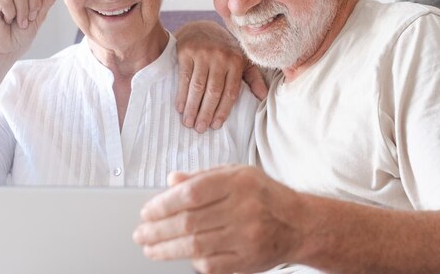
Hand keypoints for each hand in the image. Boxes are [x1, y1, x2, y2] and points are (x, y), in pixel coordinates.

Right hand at [0, 0, 67, 59]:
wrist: (5, 50)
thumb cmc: (19, 36)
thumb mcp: (38, 17)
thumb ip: (46, 1)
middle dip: (34, 3)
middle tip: (29, 19)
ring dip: (23, 11)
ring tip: (18, 22)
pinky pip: (6, 0)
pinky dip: (11, 14)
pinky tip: (6, 21)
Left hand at [133, 166, 301, 273]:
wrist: (299, 224)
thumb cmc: (265, 196)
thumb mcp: (237, 174)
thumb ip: (203, 177)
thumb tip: (171, 181)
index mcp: (239, 182)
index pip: (192, 194)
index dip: (163, 204)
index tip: (147, 211)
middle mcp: (243, 208)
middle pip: (189, 222)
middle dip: (158, 230)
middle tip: (141, 233)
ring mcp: (246, 237)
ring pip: (195, 246)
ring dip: (166, 249)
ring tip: (150, 247)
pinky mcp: (247, 260)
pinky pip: (211, 265)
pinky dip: (191, 261)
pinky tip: (179, 256)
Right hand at [175, 21, 266, 132]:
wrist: (202, 27)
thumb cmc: (224, 49)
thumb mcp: (242, 60)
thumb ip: (253, 78)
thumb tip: (264, 97)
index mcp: (236, 61)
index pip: (230, 92)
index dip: (222, 111)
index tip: (215, 126)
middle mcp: (221, 56)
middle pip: (213, 91)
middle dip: (206, 113)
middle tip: (200, 129)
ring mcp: (203, 53)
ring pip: (198, 87)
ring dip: (192, 107)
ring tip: (188, 123)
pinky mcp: (187, 51)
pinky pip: (184, 77)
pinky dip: (182, 94)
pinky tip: (180, 107)